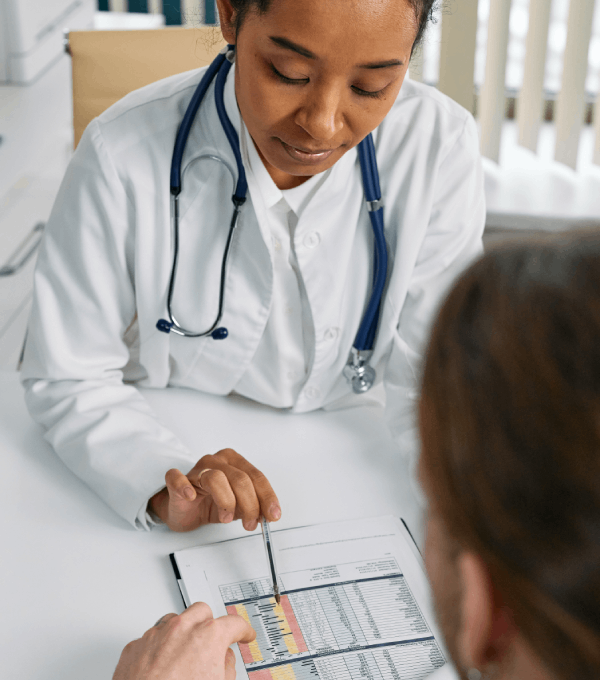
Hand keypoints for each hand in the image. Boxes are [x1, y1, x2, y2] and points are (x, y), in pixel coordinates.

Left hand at [112, 602, 254, 679]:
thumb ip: (227, 667)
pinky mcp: (135, 647)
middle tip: (213, 641)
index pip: (233, 624)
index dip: (242, 630)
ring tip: (185, 654)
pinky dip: (160, 647)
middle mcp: (181, 629)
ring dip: (183, 632)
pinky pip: (152, 637)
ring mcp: (156, 635)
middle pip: (202, 612)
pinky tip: (163, 665)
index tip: (243, 633)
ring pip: (174, 620)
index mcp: (208, 636)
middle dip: (209, 624)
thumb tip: (224, 660)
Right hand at [149, 448, 280, 531]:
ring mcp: (196, 469)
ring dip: (226, 502)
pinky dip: (184, 486)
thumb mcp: (238, 505)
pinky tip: (191, 497)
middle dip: (250, 504)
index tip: (273, 515)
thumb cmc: (211, 502)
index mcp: (235, 462)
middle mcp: (217, 461)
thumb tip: (268, 515)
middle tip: (251, 523)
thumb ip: (253, 506)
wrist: (184, 510)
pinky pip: (177, 477)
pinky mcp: (177, 480)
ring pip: (216, 478)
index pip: (256, 476)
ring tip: (227, 518)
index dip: (266, 497)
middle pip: (240, 479)